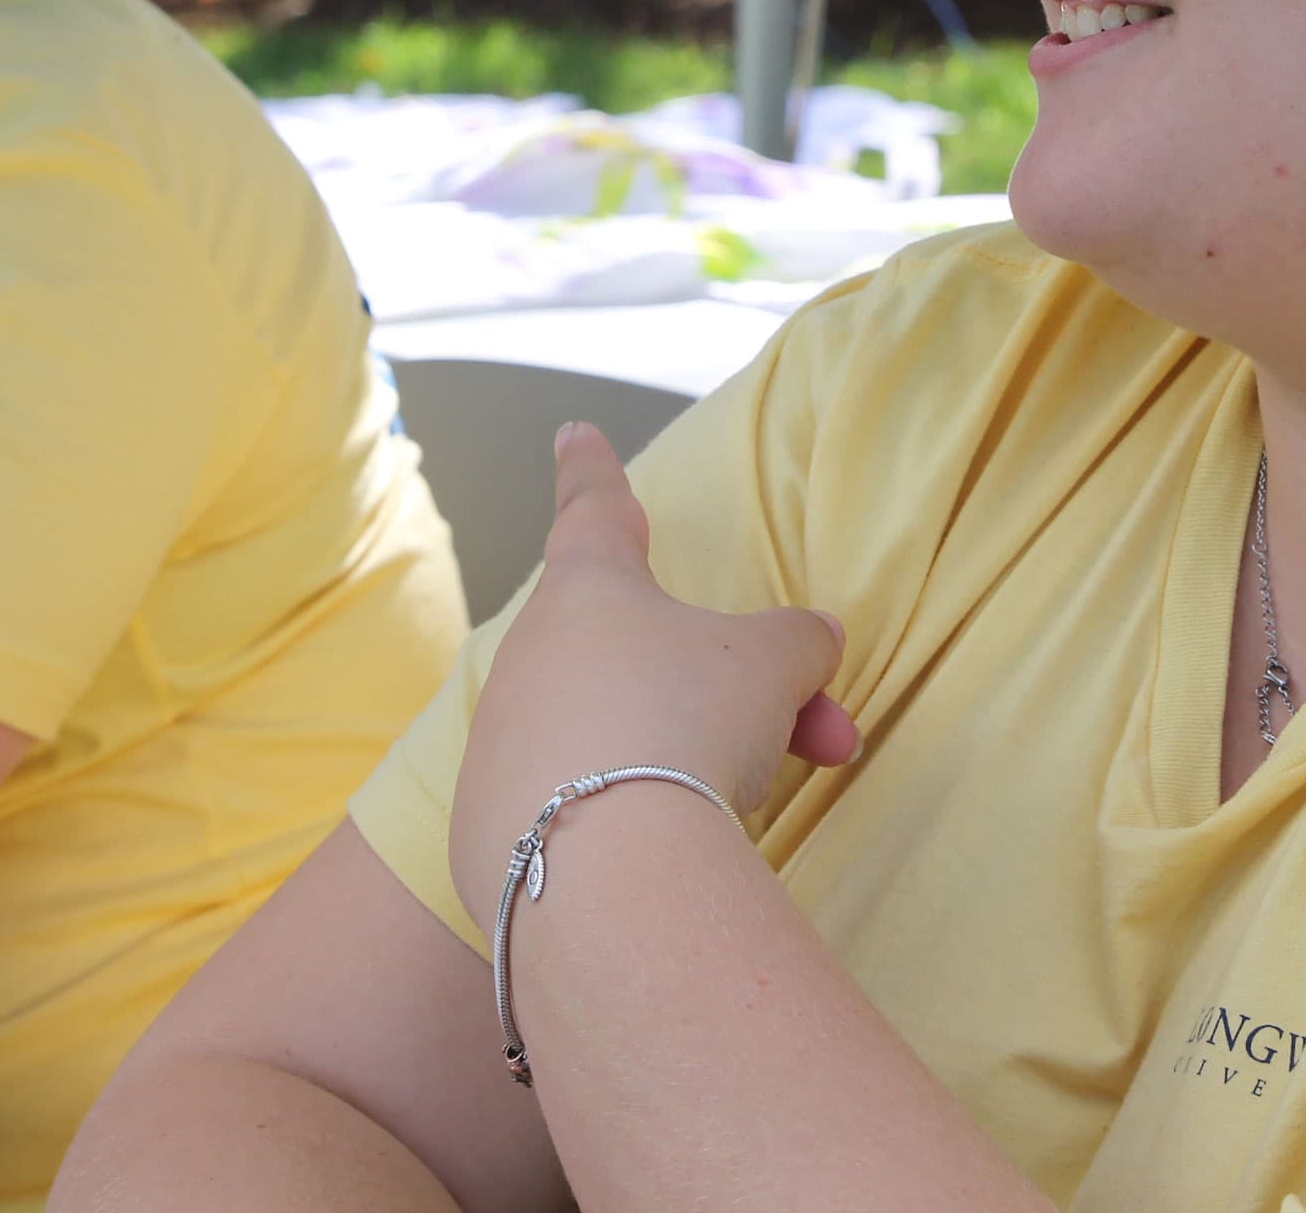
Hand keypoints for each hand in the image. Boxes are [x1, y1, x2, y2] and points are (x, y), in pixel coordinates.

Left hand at [447, 425, 860, 933]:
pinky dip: (625, 830)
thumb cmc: (685, 724)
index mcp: (588, 588)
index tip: (574, 435)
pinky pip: (572, 815)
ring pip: (614, 740)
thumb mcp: (772, 664)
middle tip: (821, 740)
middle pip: (642, 661)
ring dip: (690, 767)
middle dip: (736, 700)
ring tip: (745, 808)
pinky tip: (668, 867)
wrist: (604, 869)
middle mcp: (530, 655)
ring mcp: (500, 743)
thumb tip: (811, 640)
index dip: (595, 472)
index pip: (595, 509)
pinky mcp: (484, 831)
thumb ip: (795, 641)